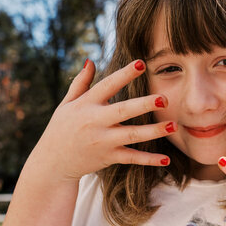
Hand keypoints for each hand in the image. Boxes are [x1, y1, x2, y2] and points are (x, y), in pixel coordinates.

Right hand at [30, 59, 175, 181]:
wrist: (51, 164)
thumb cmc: (61, 129)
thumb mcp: (66, 104)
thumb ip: (81, 83)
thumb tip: (91, 61)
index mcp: (86, 105)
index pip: (108, 86)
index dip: (124, 74)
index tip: (142, 63)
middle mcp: (95, 122)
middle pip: (123, 111)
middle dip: (144, 104)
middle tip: (164, 98)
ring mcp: (103, 141)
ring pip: (132, 135)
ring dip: (154, 131)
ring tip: (173, 125)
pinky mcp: (109, 157)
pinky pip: (132, 158)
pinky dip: (149, 160)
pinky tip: (166, 159)